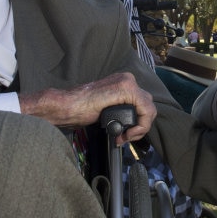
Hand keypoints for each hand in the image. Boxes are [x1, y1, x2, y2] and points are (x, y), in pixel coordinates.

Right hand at [19, 72, 155, 143]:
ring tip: (125, 137)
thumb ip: (121, 111)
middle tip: (125, 137)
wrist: (67, 106)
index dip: (138, 123)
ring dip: (141, 128)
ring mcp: (127, 82)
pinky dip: (141, 125)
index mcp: (123, 83)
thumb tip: (133, 124)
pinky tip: (127, 133)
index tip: (125, 136)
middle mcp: (127, 79)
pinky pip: (146, 109)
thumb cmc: (81, 110)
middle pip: (148, 106)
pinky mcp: (126, 89)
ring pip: (149, 108)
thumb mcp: (107, 109)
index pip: (143, 104)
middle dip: (140, 126)